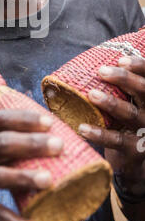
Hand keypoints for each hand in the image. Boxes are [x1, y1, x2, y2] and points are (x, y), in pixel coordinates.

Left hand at [79, 56, 144, 194]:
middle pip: (144, 92)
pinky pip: (116, 140)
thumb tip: (95, 61)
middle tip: (101, 70)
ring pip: (129, 114)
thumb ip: (122, 86)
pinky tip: (83, 128)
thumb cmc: (127, 121)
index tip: (121, 60)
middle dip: (124, 79)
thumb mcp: (131, 102)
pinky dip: (99, 134)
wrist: (137, 160)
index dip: (140, 66)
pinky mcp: (135, 150)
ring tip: (92, 94)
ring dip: (110, 102)